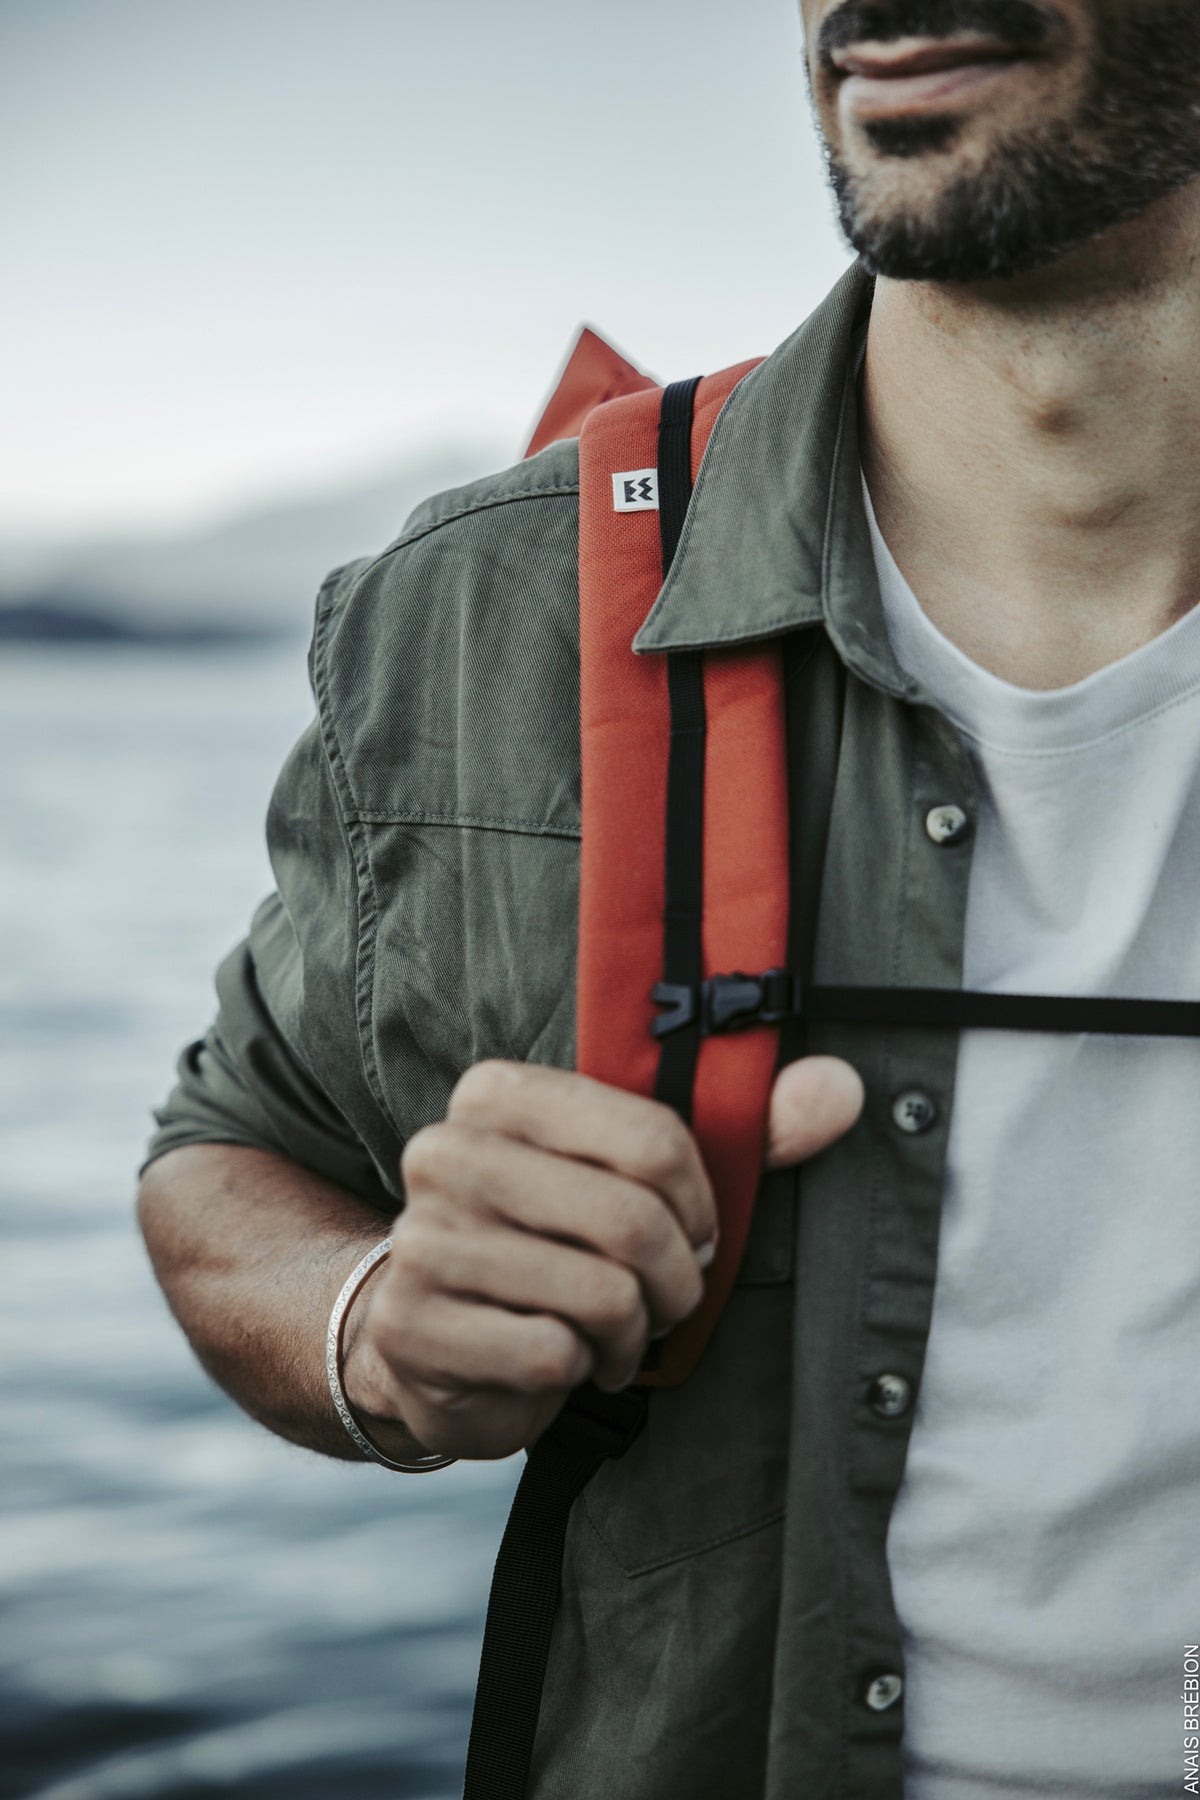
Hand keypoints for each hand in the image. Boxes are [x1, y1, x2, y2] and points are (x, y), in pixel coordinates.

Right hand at [343, 1056, 863, 1459]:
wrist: (433, 1329)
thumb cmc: (558, 1241)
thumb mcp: (642, 1180)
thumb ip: (749, 1135)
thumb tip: (843, 1088)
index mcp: (498, 1092)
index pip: (653, 1138)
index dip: (700, 1206)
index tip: (695, 1233)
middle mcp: (446, 1152)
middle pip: (632, 1220)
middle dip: (675, 1281)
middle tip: (662, 1298)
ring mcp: (421, 1240)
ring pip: (601, 1294)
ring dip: (629, 1332)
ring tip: (609, 1331)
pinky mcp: (412, 1326)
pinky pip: (552, 1354)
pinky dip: (578, 1370)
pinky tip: (558, 1358)